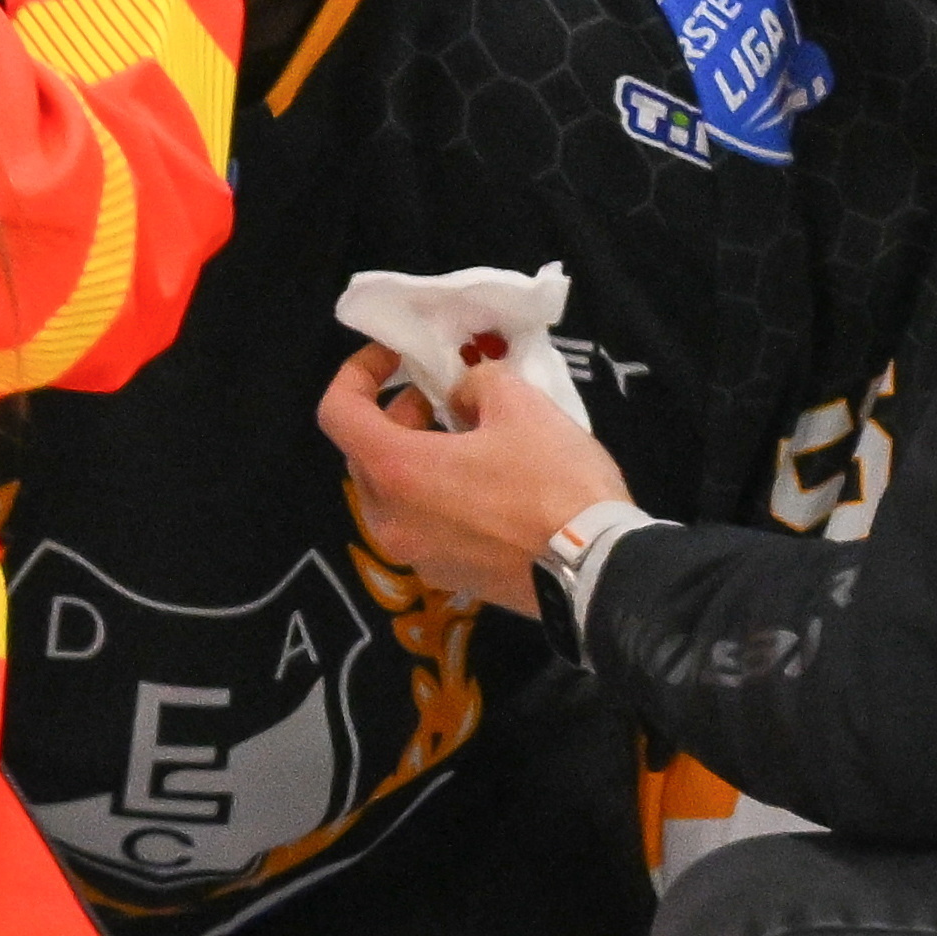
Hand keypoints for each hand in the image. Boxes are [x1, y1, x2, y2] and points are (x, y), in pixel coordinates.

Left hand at [319, 344, 634, 618]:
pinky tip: (484, 484)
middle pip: (364, 455)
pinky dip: (436, 495)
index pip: (338, 412)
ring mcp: (416, 557)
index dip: (358, 373)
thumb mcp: (519, 405)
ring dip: (416, 456)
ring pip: (393, 493)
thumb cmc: (553, 482)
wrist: (598, 570)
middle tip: (440, 394)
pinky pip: (422, 525)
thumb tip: (461, 394)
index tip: (395, 358)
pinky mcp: (447, 578)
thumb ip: (475, 383)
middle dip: (395, 415)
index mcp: (396, 472)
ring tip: (467, 436)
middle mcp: (390, 521)